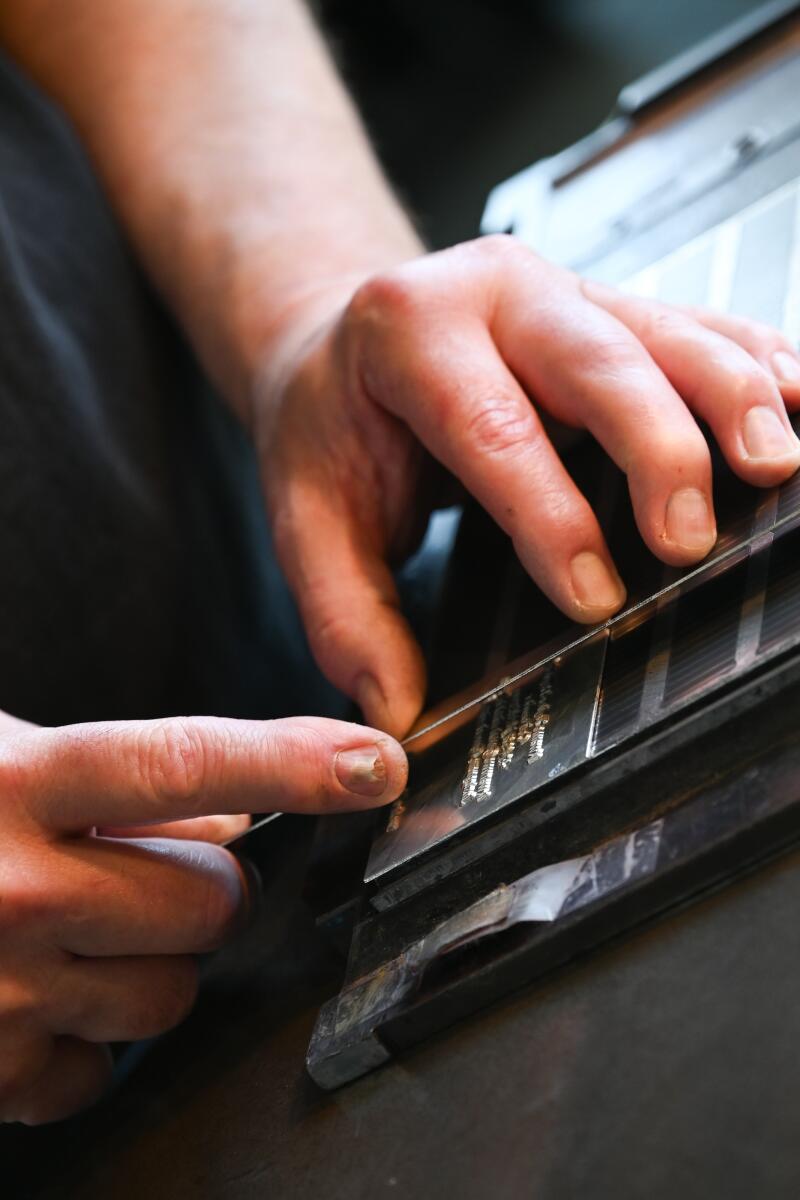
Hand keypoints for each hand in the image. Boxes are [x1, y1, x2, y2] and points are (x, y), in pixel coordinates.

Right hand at [0, 710, 405, 1123]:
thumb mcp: (4, 761)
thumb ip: (120, 780)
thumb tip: (231, 819)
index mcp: (18, 783)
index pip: (188, 762)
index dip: (294, 764)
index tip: (375, 764)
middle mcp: (14, 885)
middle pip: (213, 899)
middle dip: (209, 889)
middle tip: (146, 877)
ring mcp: (5, 986)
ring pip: (175, 993)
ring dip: (153, 965)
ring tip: (83, 933)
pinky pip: (105, 1072)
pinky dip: (90, 1040)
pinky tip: (45, 993)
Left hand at [255, 236, 799, 735]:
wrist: (341, 342)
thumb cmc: (332, 422)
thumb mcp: (306, 515)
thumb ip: (346, 614)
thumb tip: (395, 708)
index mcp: (409, 331)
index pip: (490, 425)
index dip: (548, 514)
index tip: (592, 595)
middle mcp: (495, 290)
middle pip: (599, 360)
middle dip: (658, 450)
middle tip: (689, 541)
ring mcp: (565, 288)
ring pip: (669, 332)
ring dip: (733, 399)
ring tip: (776, 468)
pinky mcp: (614, 306)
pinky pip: (702, 323)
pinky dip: (756, 363)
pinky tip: (795, 405)